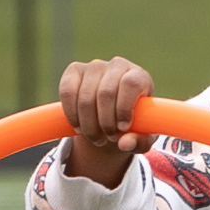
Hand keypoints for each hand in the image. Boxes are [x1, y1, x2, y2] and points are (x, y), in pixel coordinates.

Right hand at [57, 56, 153, 186]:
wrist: (113, 114)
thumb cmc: (132, 123)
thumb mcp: (142, 136)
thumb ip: (139, 142)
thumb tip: (125, 144)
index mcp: (139, 76)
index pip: (131, 83)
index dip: (124, 107)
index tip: (122, 128)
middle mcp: (118, 65)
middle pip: (106, 94)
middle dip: (105, 123)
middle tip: (109, 138)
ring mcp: (95, 66)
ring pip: (86, 98)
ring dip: (89, 125)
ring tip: (96, 138)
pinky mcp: (75, 70)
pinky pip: (67, 92)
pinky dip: (71, 114)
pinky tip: (79, 127)